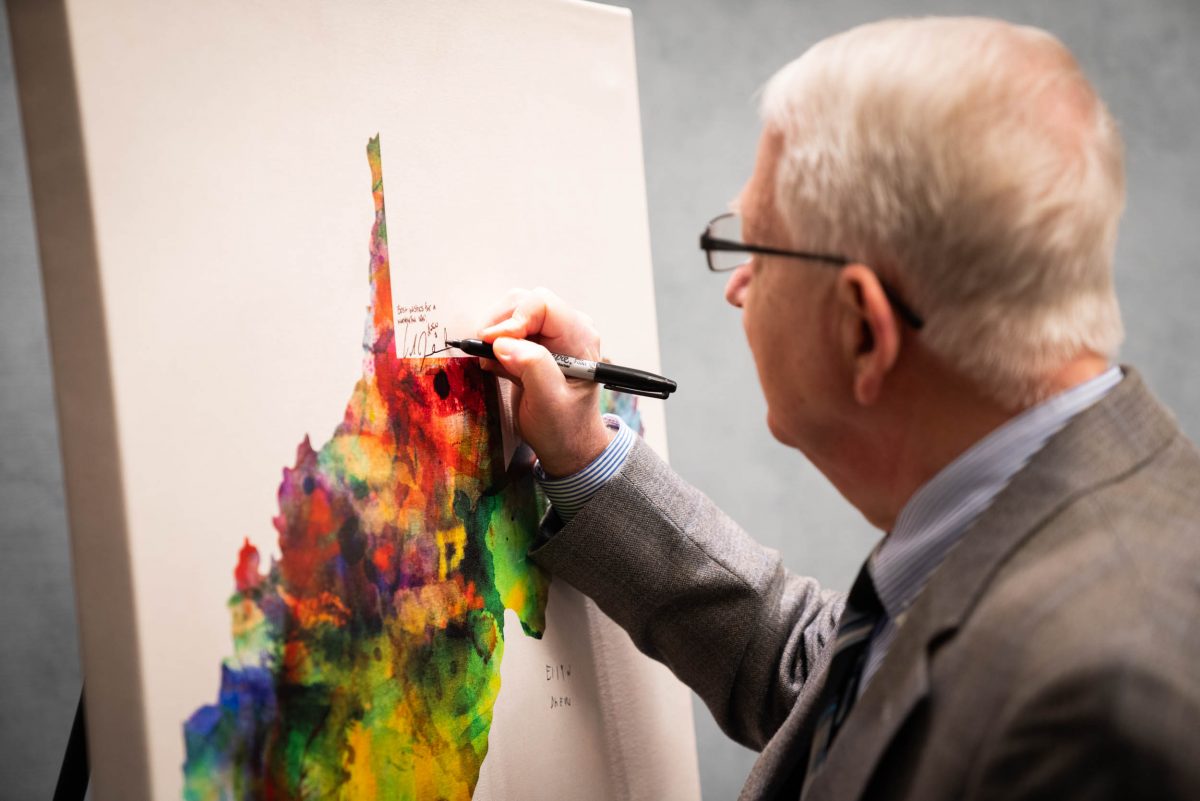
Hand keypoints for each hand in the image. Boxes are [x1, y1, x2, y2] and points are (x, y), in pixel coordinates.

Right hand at [478, 287, 612, 477]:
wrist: (568, 445)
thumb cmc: (566, 427)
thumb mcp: (550, 403)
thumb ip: (532, 368)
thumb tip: (504, 343)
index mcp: (579, 337)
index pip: (543, 305)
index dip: (514, 319)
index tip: (494, 342)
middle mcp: (567, 328)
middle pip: (524, 302)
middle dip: (500, 323)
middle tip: (485, 351)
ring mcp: (550, 335)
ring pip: (512, 312)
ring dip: (495, 333)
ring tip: (491, 362)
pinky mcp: (535, 343)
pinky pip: (508, 329)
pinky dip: (495, 343)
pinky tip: (495, 365)